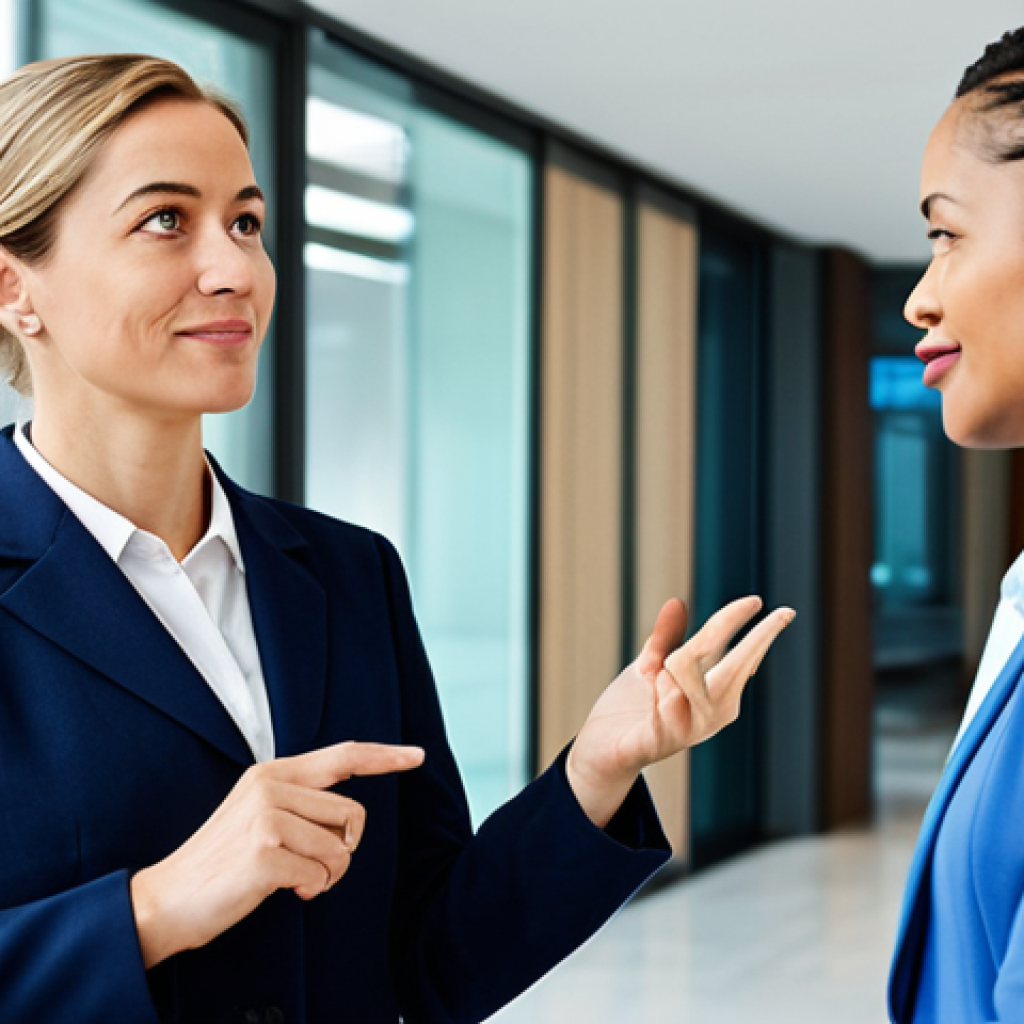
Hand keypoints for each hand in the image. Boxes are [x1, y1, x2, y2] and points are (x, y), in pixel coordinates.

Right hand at [130, 741, 423, 968]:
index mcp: (272, 773)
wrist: (165, 900)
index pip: (342, 756)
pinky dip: (311, 888)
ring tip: (294, 878)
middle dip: (342, 848)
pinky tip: (286, 890)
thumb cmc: (222, 863)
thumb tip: (348, 816)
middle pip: (351, 813)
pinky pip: (321, 872)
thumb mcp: (257, 813)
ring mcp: (267, 817)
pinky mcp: (265, 853)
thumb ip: (300, 802)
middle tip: (310, 865)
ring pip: (341, 846)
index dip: (384, 756)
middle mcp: (271, 786)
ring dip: (328, 872)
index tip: (416, 756)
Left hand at [567, 597, 794, 826]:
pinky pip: (663, 711)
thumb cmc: (632, 708)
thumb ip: (664, 638)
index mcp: (714, 695)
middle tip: (756, 601)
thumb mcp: (649, 667)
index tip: (780, 609)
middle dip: (746, 636)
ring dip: (673, 666)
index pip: (742, 657)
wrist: (600, 752)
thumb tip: (677, 603)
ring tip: (655, 676)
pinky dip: (660, 699)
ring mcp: (688, 732)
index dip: (760, 632)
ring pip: (689, 679)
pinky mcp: (656, 743)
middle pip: (731, 668)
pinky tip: (656, 701)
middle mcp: (710, 715)